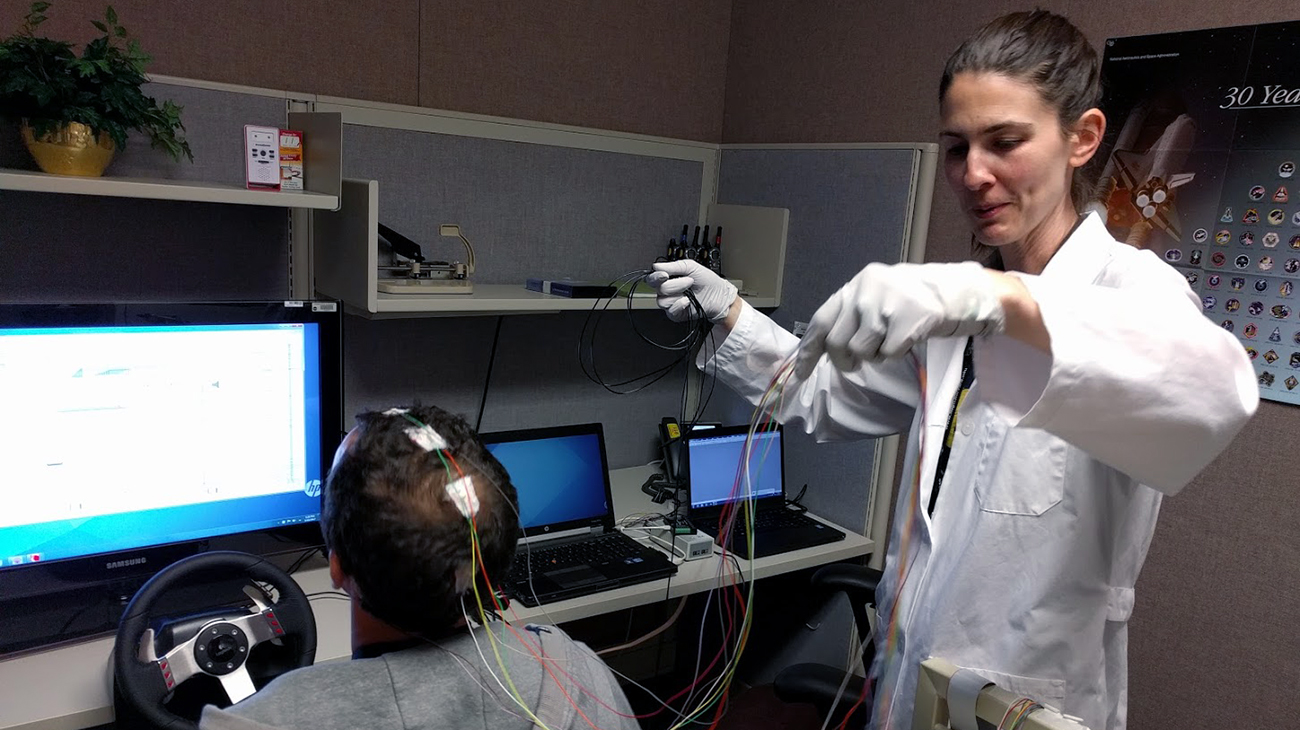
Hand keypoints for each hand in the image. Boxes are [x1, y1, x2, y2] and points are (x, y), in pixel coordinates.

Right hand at [646, 260, 738, 322]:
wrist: (719, 296)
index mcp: (668, 278)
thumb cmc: (707, 281)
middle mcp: (667, 291)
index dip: (656, 277)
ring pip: (662, 301)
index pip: (652, 278)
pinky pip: (670, 311)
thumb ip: (673, 266)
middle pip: (659, 289)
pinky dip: (679, 305)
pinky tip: (687, 301)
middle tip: (689, 281)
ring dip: (679, 293)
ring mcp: (671, 303)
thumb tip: (656, 266)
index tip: (664, 275)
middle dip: (675, 284)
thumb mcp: (691, 266)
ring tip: (690, 291)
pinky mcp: (675, 314)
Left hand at [793, 262, 1005, 378]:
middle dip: (844, 360)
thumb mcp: (877, 295)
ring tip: (889, 342)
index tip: (799, 372)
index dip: (809, 350)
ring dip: (873, 356)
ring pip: (861, 351)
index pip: (821, 321)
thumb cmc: (912, 298)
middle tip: (857, 362)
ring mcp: (887, 306)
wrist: (957, 291)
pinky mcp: (907, 322)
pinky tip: (908, 339)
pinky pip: (888, 354)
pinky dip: (896, 354)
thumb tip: (824, 347)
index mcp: (855, 286)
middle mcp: (865, 292)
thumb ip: (852, 314)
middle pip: (837, 343)